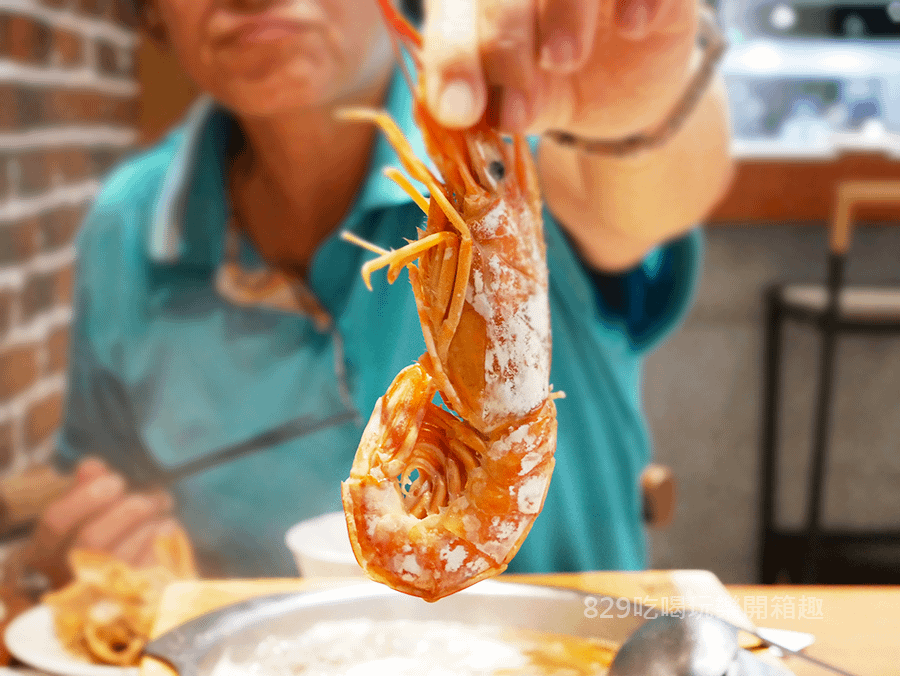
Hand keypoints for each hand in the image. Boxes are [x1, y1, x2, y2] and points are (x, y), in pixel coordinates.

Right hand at [21, 458, 181, 587]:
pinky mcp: (129, 602)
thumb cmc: (105, 539)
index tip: (116, 481)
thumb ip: (86, 489)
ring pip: (122, 556)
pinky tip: (167, 526)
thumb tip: (90, 466)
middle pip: (92, 539)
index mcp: (46, 551)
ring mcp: (96, 594)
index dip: (86, 496)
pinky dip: (161, 543)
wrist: (131, 588)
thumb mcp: (88, 514)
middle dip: (127, 510)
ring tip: (161, 507)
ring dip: (148, 524)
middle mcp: (66, 575)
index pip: (55, 521)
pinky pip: (147, 570)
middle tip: (149, 498)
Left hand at [419, 0, 697, 138]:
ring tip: (564, 60)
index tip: (459, 111)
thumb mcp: (517, 105)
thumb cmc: (550, 88)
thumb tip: (461, 114)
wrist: (618, 93)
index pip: (453, 12)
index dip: (452, 58)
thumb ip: (490, 102)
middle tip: (516, 107)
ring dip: (565, 9)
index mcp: (476, 0)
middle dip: (504, 43)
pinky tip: (632, 27)